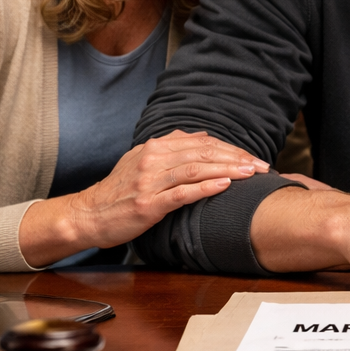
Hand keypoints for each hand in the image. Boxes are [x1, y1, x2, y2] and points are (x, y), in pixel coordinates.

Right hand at [20, 131, 268, 265]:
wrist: (87, 214)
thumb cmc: (120, 190)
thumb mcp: (143, 160)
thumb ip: (172, 146)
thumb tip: (203, 135)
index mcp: (156, 147)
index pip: (202, 143)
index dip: (231, 149)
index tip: (254, 158)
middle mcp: (153, 159)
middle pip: (203, 153)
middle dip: (236, 158)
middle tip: (262, 166)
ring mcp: (150, 181)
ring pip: (195, 169)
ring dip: (227, 170)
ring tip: (250, 173)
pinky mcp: (147, 204)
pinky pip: (181, 193)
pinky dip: (205, 187)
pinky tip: (224, 185)